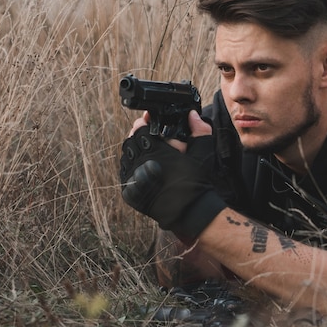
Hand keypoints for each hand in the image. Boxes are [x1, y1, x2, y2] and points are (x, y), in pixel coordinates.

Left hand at [119, 111, 225, 240]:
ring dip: (133, 154)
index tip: (148, 124)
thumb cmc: (196, 181)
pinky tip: (142, 169)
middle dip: (137, 138)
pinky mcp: (130, 191)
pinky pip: (124, 175)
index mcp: (154, 149)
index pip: (139, 129)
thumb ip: (200, 130)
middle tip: (146, 139)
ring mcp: (133, 177)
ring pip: (125, 158)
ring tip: (145, 155)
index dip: (143, 125)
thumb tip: (193, 115)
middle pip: (130, 142)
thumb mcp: (202, 153)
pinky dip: (131, 169)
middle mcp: (140, 161)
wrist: (190, 211)